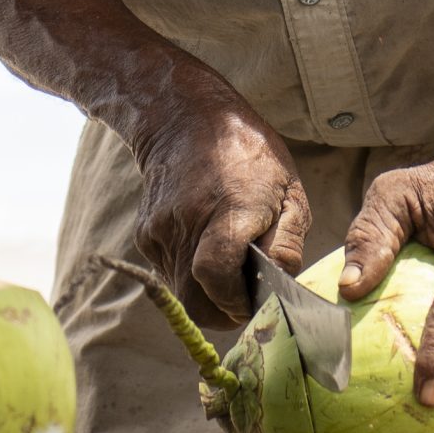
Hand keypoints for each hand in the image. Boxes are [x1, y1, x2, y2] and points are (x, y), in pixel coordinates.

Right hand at [132, 91, 309, 323]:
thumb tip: (282, 284)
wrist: (186, 120)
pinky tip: (206, 248)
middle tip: (243, 300)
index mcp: (229, 209)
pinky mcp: (145, 235)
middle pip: (195, 301)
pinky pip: (169, 273)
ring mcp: (160, 230)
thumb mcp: (288, 190)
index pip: (217, 276)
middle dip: (221, 313)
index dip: (235, 301)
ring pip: (181, 292)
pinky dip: (190, 275)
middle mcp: (187, 222)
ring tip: (230, 267)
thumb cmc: (249, 155)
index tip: (253, 300)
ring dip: (206, 294)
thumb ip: (287, 241)